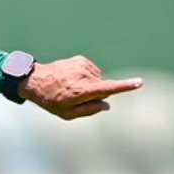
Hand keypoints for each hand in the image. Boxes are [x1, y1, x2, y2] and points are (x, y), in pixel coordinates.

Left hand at [19, 55, 142, 119]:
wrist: (35, 80)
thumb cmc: (51, 100)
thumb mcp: (67, 113)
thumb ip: (89, 110)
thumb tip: (106, 104)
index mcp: (81, 91)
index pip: (107, 88)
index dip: (124, 86)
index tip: (139, 82)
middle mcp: (84, 76)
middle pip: (103, 88)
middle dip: (95, 94)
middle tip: (75, 97)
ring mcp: (83, 66)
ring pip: (99, 79)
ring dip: (90, 85)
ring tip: (71, 87)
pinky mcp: (81, 59)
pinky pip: (93, 72)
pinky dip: (87, 77)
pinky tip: (72, 79)